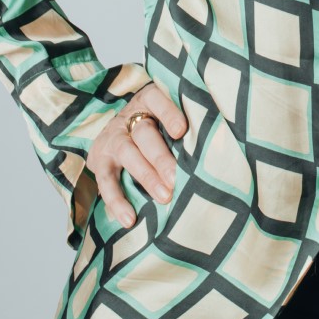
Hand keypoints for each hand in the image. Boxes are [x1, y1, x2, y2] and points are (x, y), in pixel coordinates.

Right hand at [85, 84, 188, 227]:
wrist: (117, 131)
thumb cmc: (156, 125)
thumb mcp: (167, 116)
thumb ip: (187, 125)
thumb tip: (218, 146)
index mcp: (147, 101)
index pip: (156, 99)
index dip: (168, 113)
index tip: (181, 130)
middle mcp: (127, 118)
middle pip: (144, 133)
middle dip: (161, 157)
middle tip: (177, 178)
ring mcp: (112, 139)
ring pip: (127, 154)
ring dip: (146, 176)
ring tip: (164, 196)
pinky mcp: (99, 161)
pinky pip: (105, 181)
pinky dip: (117, 201)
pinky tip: (129, 219)